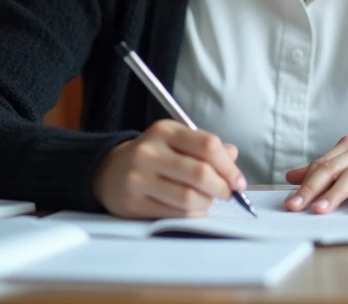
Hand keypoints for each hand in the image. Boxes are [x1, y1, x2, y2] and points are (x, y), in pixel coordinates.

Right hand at [93, 120, 245, 218]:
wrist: (109, 171)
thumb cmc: (152, 156)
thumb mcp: (176, 141)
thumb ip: (205, 147)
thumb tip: (233, 156)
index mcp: (165, 131)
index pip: (207, 145)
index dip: (229, 167)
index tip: (238, 181)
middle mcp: (149, 152)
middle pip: (200, 173)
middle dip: (222, 188)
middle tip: (227, 194)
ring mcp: (139, 178)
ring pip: (189, 198)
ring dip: (206, 204)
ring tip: (206, 201)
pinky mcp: (133, 203)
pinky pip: (174, 215)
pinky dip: (191, 215)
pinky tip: (191, 210)